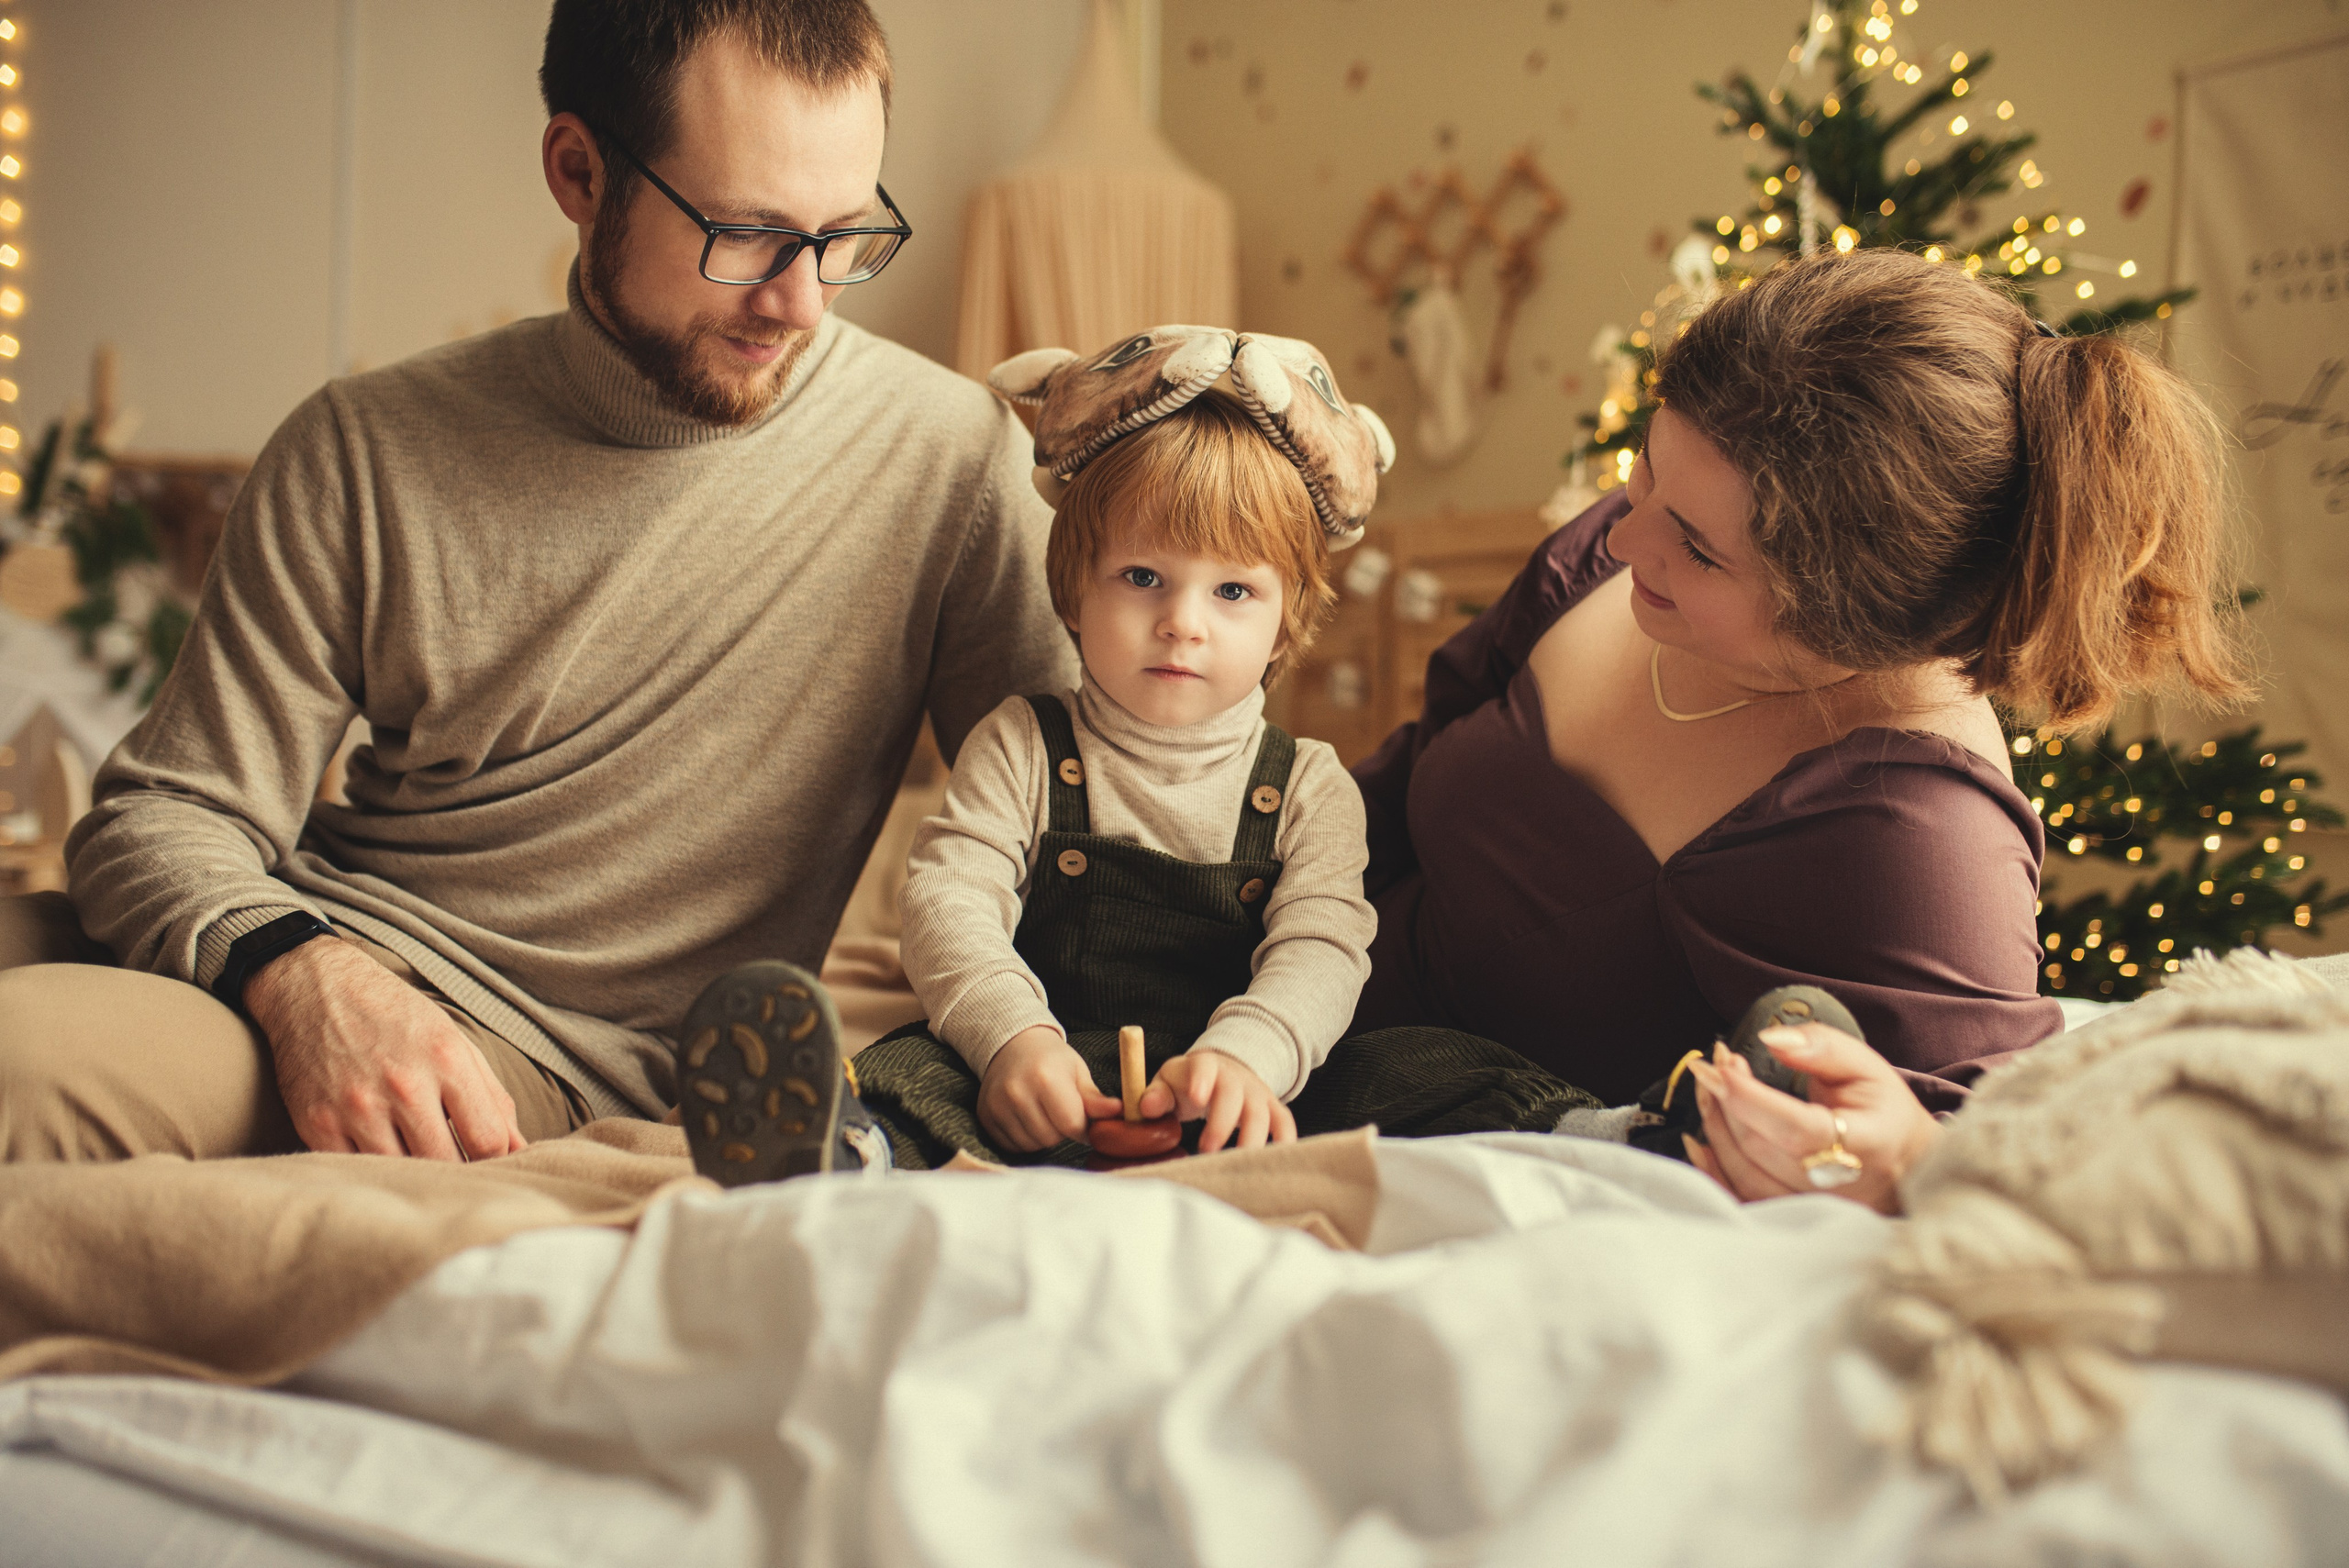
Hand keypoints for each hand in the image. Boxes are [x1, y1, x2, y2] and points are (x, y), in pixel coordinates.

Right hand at [243, 936, 525, 1160]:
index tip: (488, 1162)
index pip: (488, 1140)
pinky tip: (378, 1157)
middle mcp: (402, 1084)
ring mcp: (356, 1106)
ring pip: (400, 1173)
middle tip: (456, 1171)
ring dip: (414, 1176)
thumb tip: (521, 1150)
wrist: (314, 987)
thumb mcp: (454, 1042)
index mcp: (445, 1059)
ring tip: (418, 1163)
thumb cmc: (396, 1017)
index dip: (494, 1159)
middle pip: (446, 1164)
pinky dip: (371, 1172)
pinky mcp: (316, 1122)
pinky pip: (355, 1171)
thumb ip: (492, 1097)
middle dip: (457, 1173)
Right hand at [977, 1026, 1120, 1151]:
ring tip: (1043, 1112)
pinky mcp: (986, 1116)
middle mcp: (1017, 1092)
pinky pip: (1013, 1145)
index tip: (1085, 1122)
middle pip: (1051, 1138)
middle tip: (1060, 1111)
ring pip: (1032, 1144)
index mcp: (1046, 1078)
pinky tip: (1027, 1117)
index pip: (1072, 1124)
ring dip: (1044, 1136)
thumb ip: (1095, 1098)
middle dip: (1062, 1130)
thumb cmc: (1051, 1059)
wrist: (1011, 1045)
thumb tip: (1119, 1112)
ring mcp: (998, 1105)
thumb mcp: (1077, 1072)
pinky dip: (1025, 1138)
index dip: (1083, 1128)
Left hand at [1138, 1049, 1295, 1153]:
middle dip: (1221, 1123)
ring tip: (1236, 1165)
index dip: (1202, 1080)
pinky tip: (1270, 1163)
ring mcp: (1257, 1092)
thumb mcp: (1167, 1082)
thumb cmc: (1186, 1083)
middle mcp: (1235, 1076)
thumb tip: (1147, 1107)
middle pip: (1234, 1094)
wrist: (1222, 1071)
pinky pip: (1284, 1123)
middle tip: (1206, 1150)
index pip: (1204, 1067)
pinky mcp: (1272, 1108)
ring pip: (1262, 1113)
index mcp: (1204, 1065)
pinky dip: (1283, 1142)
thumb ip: (1155, 1094)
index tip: (1197, 1098)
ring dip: (1251, 1140)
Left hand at [1682, 1024, 1938, 1214]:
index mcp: (1868, 1146)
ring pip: (1747, 1177)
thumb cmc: (1883, 1112)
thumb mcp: (1866, 1067)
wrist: (1910, 1166)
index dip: (1752, 1097)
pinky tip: (1697, 1141)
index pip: (1798, 1129)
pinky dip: (1713, 1172)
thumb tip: (1770, 1038)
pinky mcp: (1796, 1222)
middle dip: (1727, 1102)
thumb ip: (1822, 1047)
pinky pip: (1743, 1203)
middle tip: (1713, 1066)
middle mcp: (1843, 1188)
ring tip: (1709, 1092)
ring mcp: (1818, 1213)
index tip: (1722, 1062)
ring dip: (1714, 1130)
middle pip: (1764, 1149)